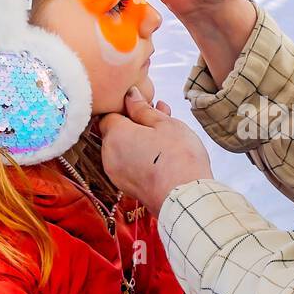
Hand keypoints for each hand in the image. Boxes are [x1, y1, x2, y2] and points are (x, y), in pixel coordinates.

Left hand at [98, 87, 212, 216]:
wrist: (184, 197)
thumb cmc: (177, 156)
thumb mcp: (164, 124)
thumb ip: (143, 108)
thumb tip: (130, 95)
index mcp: (115, 134)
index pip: (109, 114)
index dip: (126, 107)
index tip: (144, 106)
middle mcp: (108, 155)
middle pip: (116, 132)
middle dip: (134, 124)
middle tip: (159, 117)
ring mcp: (116, 174)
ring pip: (123, 149)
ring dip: (139, 140)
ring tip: (165, 134)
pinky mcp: (126, 187)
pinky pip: (128, 165)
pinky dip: (139, 157)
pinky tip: (161, 153)